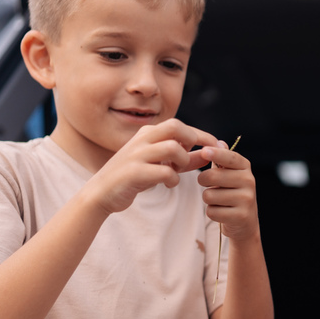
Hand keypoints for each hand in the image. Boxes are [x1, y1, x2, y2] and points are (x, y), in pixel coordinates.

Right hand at [87, 119, 216, 213]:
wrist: (102, 193)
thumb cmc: (134, 177)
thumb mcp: (160, 164)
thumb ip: (184, 159)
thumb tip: (209, 155)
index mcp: (147, 133)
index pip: (179, 125)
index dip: (202, 135)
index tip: (217, 146)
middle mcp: (142, 140)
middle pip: (176, 126)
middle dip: (193, 140)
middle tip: (195, 157)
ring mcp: (137, 155)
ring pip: (172, 147)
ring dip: (183, 160)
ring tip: (178, 171)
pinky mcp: (134, 172)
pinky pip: (164, 171)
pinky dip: (172, 179)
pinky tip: (168, 184)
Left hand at [198, 141, 259, 242]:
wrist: (245, 222)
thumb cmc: (232, 192)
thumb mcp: (229, 174)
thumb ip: (222, 160)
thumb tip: (220, 142)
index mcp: (245, 167)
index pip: (230, 157)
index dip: (216, 154)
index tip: (204, 151)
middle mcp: (249, 181)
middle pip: (212, 176)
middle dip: (203, 181)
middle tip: (208, 184)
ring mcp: (247, 199)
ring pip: (209, 195)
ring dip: (208, 199)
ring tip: (219, 200)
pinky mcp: (241, 216)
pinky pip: (212, 212)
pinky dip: (212, 213)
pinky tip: (222, 212)